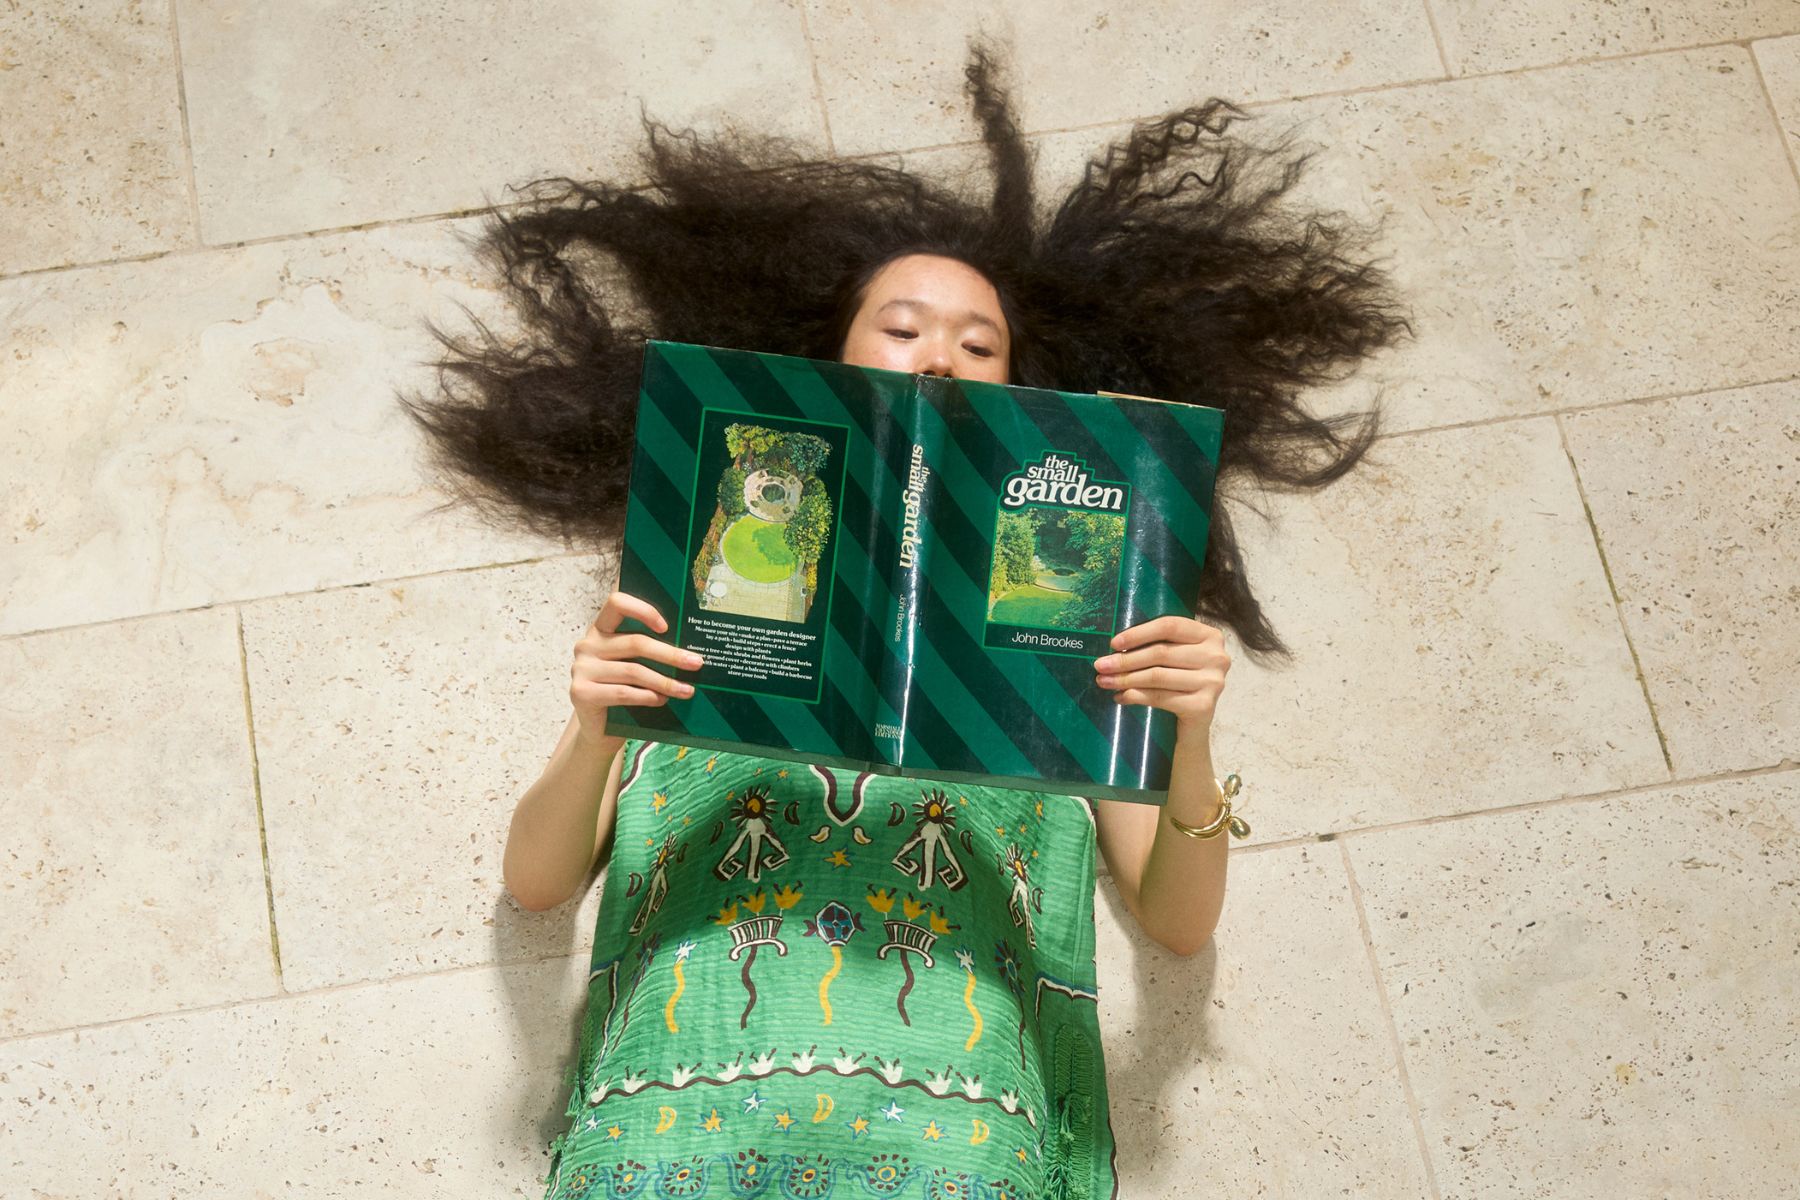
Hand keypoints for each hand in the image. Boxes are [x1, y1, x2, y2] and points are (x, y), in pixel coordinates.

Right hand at [570, 591, 703, 746]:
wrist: (598, 730)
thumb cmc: (621, 693)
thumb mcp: (632, 665)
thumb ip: (646, 653)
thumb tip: (688, 650)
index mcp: (600, 629)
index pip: (616, 603)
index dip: (643, 611)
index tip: (666, 627)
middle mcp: (587, 645)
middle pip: (635, 642)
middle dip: (670, 654)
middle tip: (696, 663)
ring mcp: (581, 669)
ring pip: (633, 670)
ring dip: (665, 682)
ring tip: (686, 690)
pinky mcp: (581, 692)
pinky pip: (623, 692)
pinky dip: (648, 697)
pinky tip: (662, 700)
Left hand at [1091, 615, 1230, 739]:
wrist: (1194, 725)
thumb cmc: (1180, 684)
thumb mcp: (1174, 658)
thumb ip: (1156, 645)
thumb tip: (1115, 647)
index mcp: (1210, 636)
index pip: (1170, 626)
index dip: (1139, 633)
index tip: (1114, 643)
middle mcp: (1217, 657)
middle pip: (1161, 652)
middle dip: (1126, 660)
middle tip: (1100, 666)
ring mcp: (1213, 682)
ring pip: (1157, 676)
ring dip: (1126, 679)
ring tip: (1105, 681)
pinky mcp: (1203, 706)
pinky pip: (1160, 697)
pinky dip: (1135, 696)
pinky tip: (1121, 697)